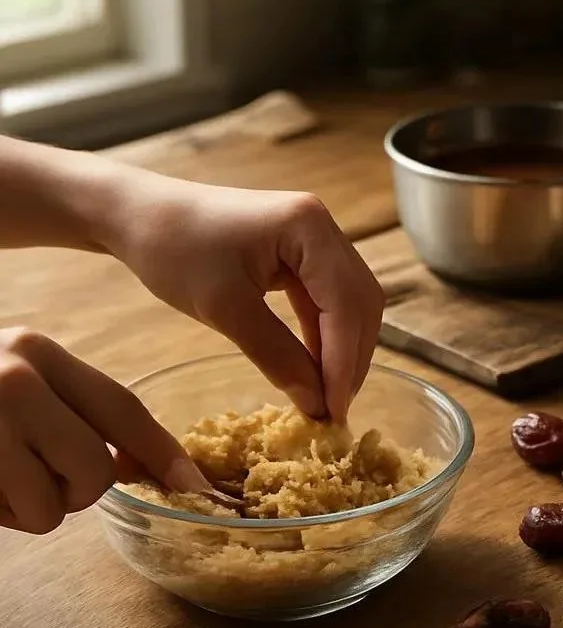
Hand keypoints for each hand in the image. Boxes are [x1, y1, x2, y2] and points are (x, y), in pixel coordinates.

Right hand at [0, 328, 209, 533]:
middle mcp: (12, 381)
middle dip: (78, 489)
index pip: (122, 408)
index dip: (162, 451)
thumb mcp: (18, 378)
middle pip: (96, 469)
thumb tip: (144, 464)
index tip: (194, 483)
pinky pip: (9, 517)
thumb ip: (74, 409)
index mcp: (38, 352)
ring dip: (32, 507)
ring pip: (53, 507)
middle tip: (40, 473)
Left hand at [107, 179, 383, 421]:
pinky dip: (326, 335)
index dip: (345, 363)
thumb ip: (277, 356)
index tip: (334, 413)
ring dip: (343, 350)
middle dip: (352, 359)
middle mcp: (323, 226)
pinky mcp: (302, 251)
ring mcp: (315, 237)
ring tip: (327, 396)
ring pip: (351, 303)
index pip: (346, 305)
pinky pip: (328, 299)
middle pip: (361, 302)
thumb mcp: (224, 309)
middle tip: (334, 411)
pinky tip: (314, 367)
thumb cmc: (172, 251)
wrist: (136, 214)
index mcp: (309, 228)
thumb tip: (316, 406)